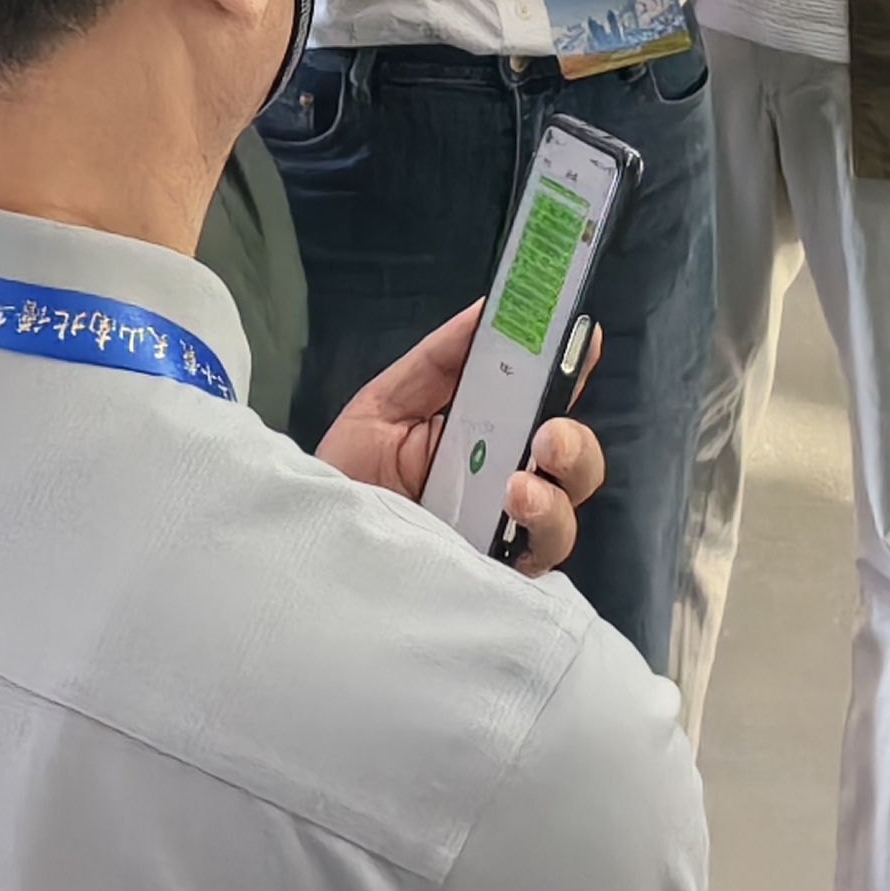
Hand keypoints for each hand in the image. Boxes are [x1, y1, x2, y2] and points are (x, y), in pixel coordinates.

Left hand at [317, 301, 605, 578]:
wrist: (307, 542)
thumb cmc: (349, 472)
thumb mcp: (387, 404)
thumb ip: (440, 360)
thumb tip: (490, 309)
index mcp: (492, 437)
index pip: (549, 403)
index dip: (573, 370)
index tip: (581, 337)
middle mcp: (509, 487)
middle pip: (574, 466)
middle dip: (574, 445)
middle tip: (549, 435)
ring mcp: (502, 537)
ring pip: (563, 521)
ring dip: (552, 500)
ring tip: (518, 489)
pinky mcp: (488, 581)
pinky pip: (529, 570)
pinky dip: (528, 544)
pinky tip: (506, 526)